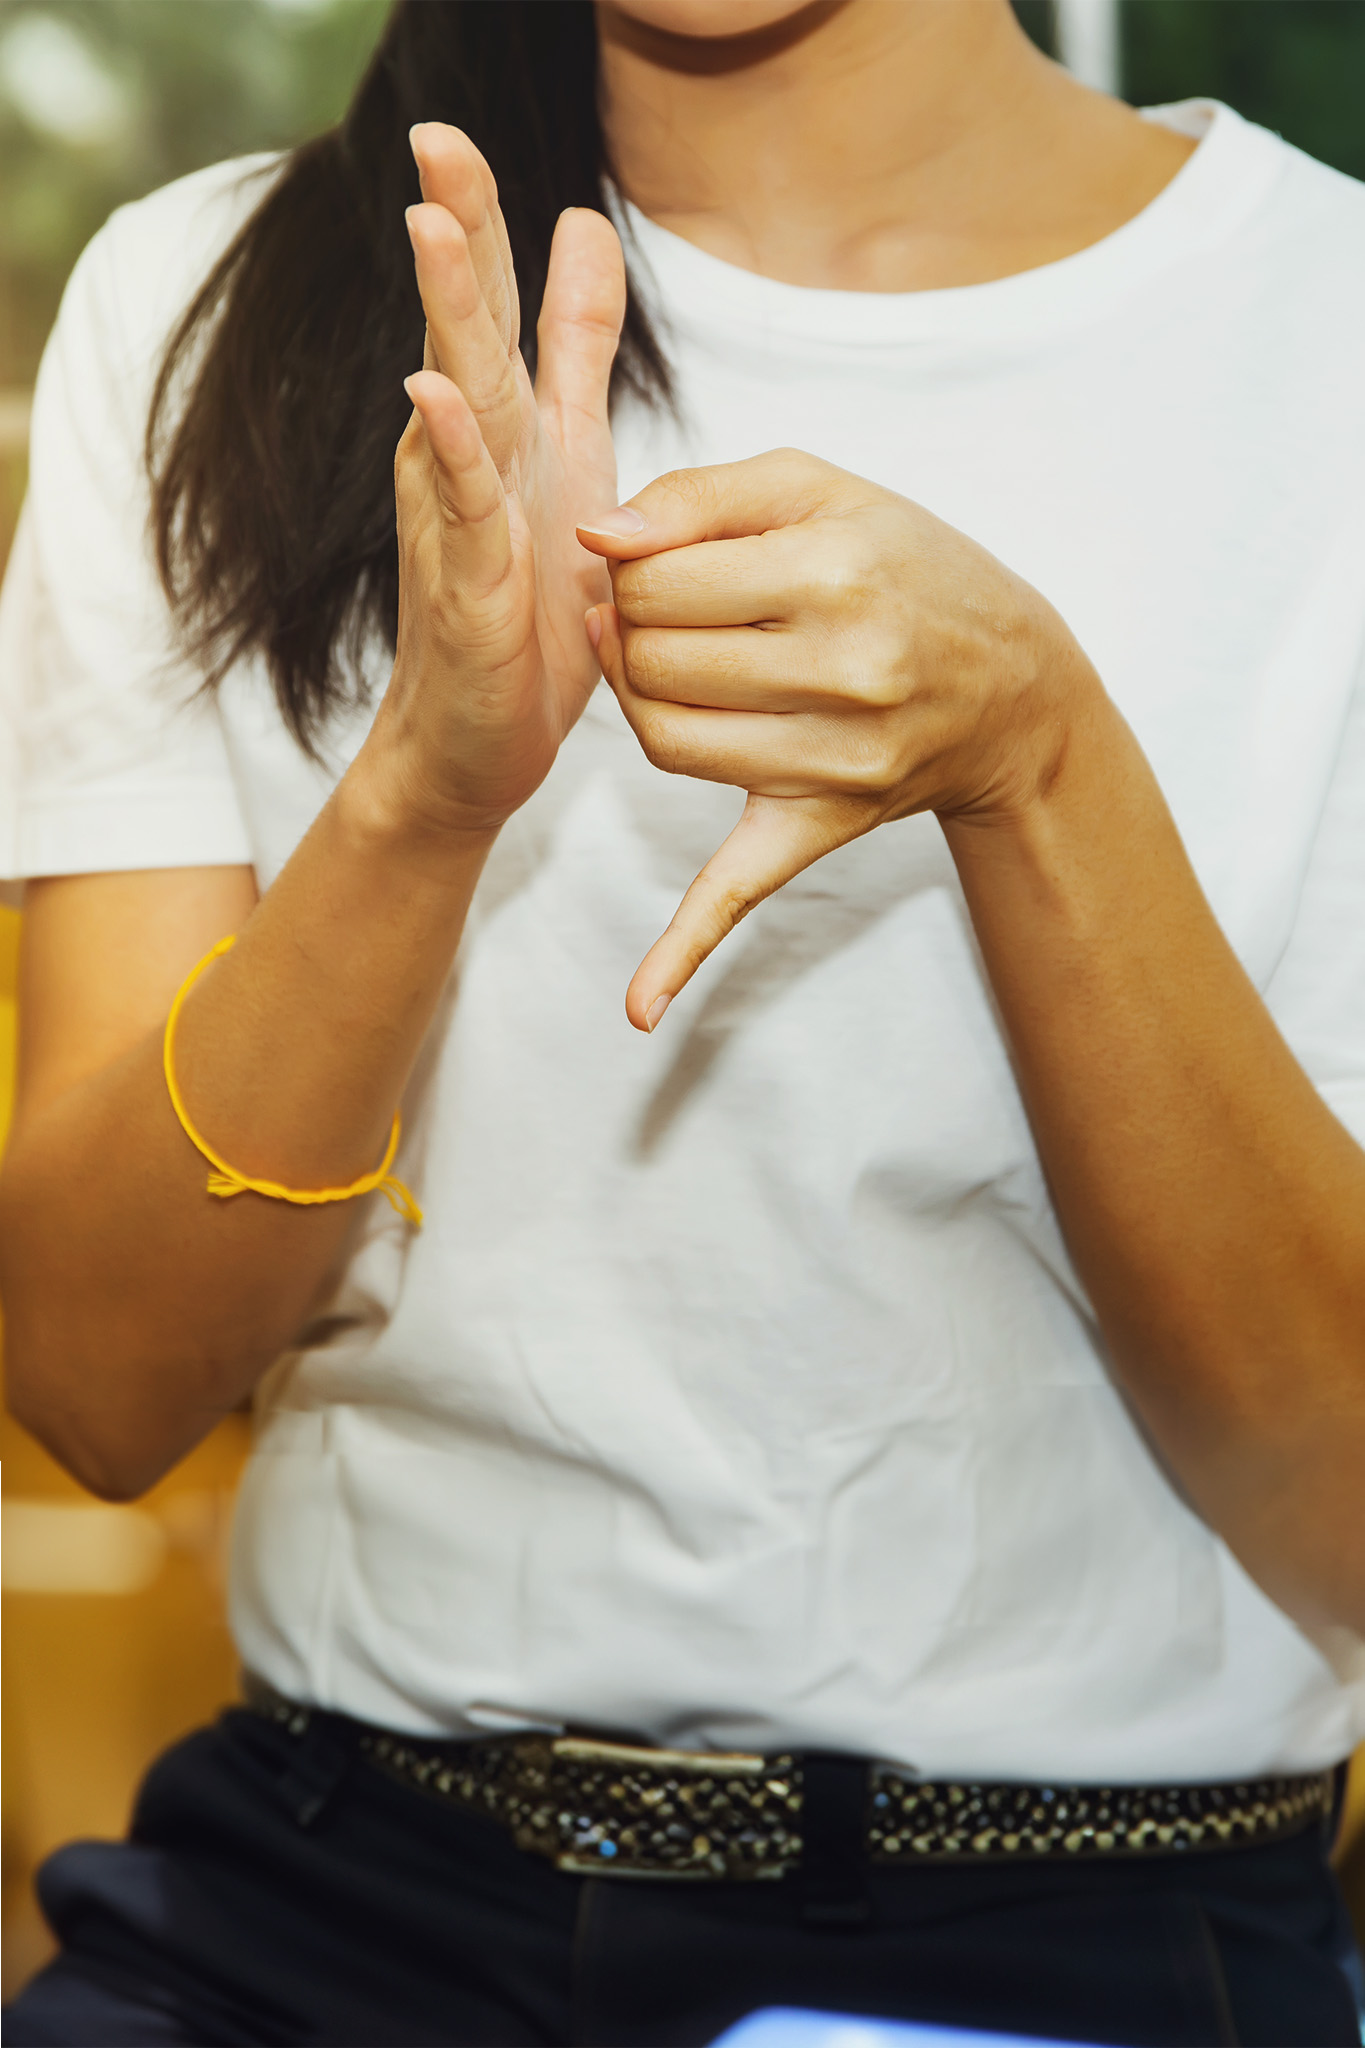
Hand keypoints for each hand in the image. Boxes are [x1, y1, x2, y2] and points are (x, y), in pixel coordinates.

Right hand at [368, 125, 625, 839]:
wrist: (481, 743)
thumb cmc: (525, 607)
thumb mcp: (566, 456)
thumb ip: (573, 347)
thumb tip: (582, 224)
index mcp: (502, 427)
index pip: (490, 306)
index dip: (478, 219)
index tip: (451, 128)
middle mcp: (469, 462)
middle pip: (463, 332)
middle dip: (453, 234)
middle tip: (433, 137)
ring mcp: (461, 524)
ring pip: (457, 406)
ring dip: (444, 320)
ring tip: (428, 231)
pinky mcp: (468, 592)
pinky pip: (464, 515)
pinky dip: (453, 456)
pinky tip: (432, 396)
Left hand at [578, 449, 1100, 1028]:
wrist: (1013, 684)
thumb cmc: (906, 567)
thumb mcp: (821, 488)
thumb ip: (702, 495)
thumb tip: (600, 543)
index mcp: (836, 572)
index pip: (659, 583)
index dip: (628, 571)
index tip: (642, 566)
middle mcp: (843, 672)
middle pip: (654, 658)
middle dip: (629, 627)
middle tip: (649, 613)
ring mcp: (834, 761)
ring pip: (663, 739)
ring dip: (636, 698)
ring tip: (658, 666)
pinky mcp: (821, 826)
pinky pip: (739, 896)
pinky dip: (682, 955)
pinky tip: (640, 1009)